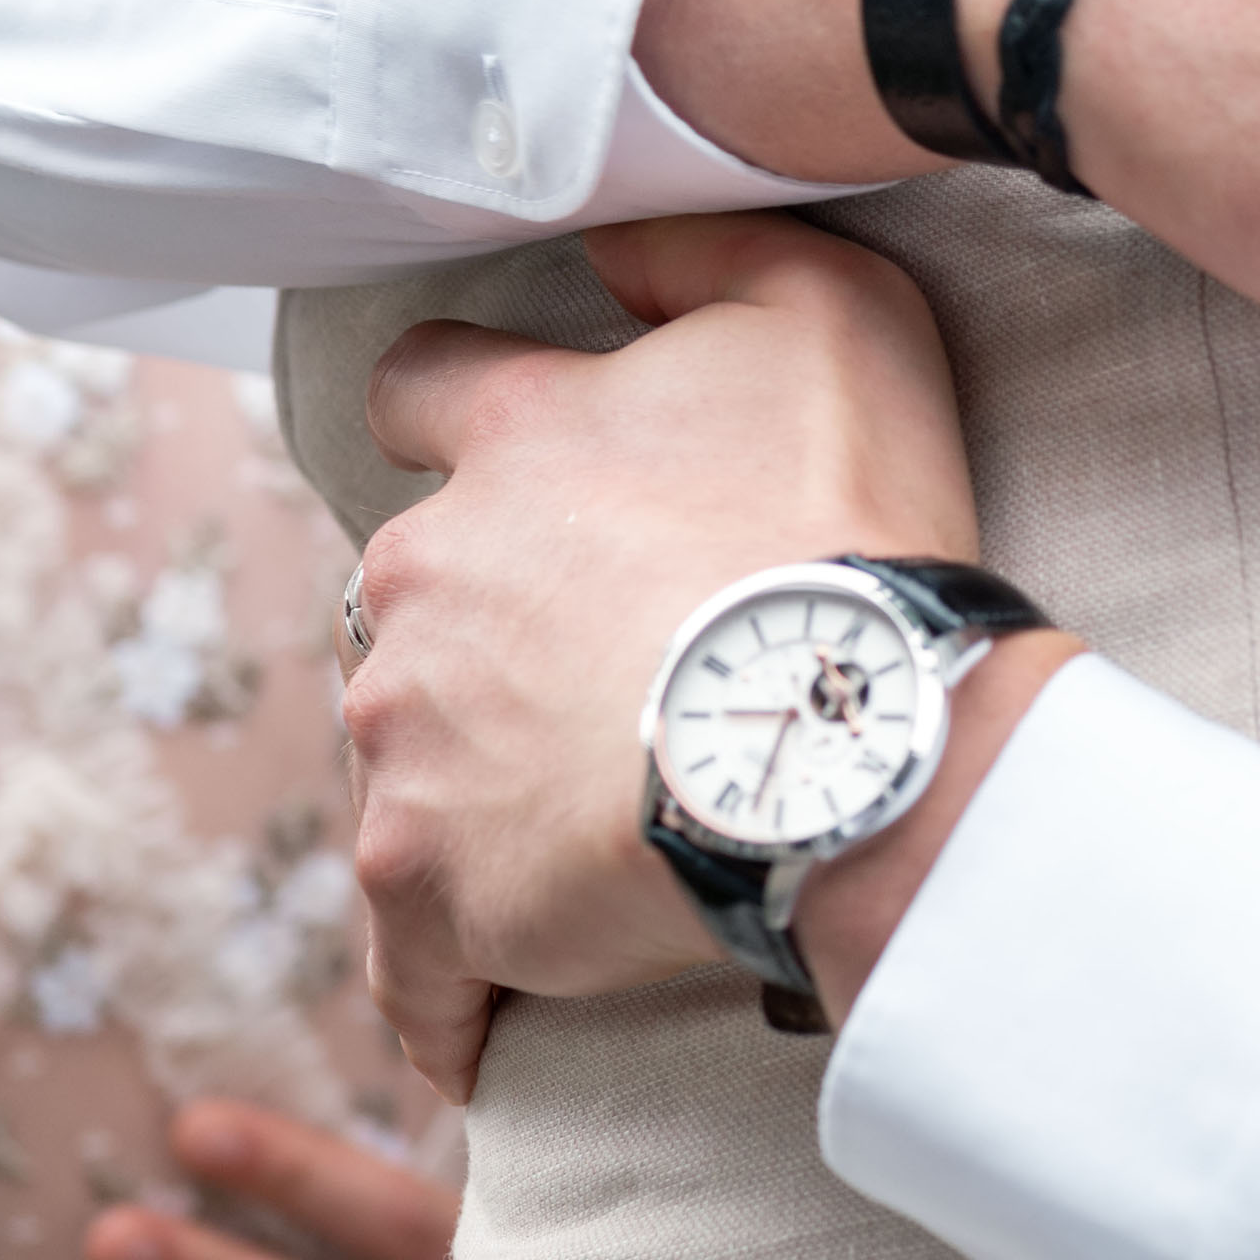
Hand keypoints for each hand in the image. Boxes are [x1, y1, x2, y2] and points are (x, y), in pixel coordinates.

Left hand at [338, 217, 1026, 1095]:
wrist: (852, 743)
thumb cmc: (853, 527)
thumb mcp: (826, 310)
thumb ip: (702, 249)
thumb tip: (615, 238)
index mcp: (507, 437)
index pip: (419, 390)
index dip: (467, 427)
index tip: (518, 479)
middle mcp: (423, 571)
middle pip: (415, 593)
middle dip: (488, 627)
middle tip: (609, 680)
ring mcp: (406, 731)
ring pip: (410, 755)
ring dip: (478, 783)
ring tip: (594, 840)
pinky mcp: (422, 876)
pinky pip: (408, 952)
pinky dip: (444, 983)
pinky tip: (487, 1021)